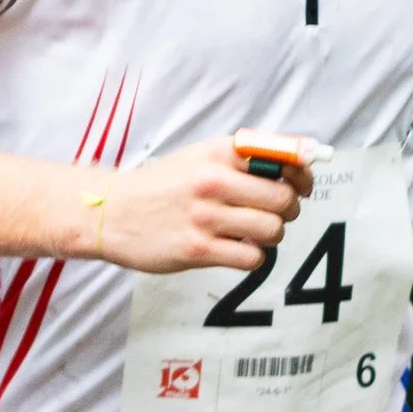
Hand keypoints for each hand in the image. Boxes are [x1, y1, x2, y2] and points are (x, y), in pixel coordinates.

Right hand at [89, 141, 313, 273]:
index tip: (301, 186)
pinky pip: (251, 257)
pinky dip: (252, 256)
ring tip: (251, 232)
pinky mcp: (198, 250)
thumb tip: (299, 161)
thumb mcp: (199, 157)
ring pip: (272, 230)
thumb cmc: (161, 186)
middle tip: (275, 214)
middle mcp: (214, 182)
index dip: (302, 176)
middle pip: (283, 200)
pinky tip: (236, 249)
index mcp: (219, 154)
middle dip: (288, 210)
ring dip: (270, 235)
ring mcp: (205, 217)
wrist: (110, 212)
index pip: (282, 159)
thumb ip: (243, 158)